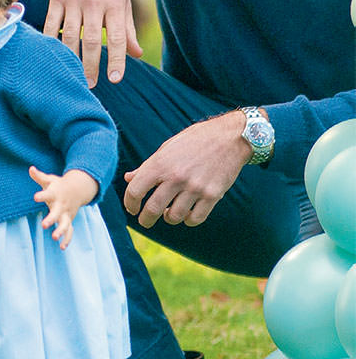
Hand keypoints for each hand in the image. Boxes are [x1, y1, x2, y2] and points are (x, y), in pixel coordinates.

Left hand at [30, 165, 97, 248]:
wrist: (77, 189)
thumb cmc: (58, 185)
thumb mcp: (49, 180)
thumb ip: (39, 176)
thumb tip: (30, 168)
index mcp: (55, 194)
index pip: (47, 194)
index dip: (41, 196)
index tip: (35, 197)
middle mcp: (61, 205)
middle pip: (56, 213)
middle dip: (51, 219)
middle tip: (44, 225)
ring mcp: (66, 214)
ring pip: (65, 224)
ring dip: (61, 231)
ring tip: (54, 238)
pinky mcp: (69, 220)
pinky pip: (70, 231)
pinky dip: (67, 239)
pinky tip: (62, 247)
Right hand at [44, 0, 141, 86]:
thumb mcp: (123, 0)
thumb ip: (127, 29)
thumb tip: (136, 54)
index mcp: (114, 4)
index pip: (117, 37)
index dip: (116, 60)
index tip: (115, 79)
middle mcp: (94, 3)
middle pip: (91, 40)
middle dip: (90, 65)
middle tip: (90, 85)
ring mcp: (73, 0)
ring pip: (70, 34)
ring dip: (70, 57)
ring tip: (71, 75)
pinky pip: (52, 23)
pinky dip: (51, 40)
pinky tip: (52, 55)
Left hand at [122, 112, 250, 227]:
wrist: (230, 137)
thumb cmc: (195, 140)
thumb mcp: (167, 148)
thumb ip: (147, 166)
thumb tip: (128, 178)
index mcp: (160, 163)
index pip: (135, 190)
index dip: (130, 203)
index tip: (132, 208)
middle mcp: (176, 177)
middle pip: (152, 209)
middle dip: (145, 220)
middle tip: (145, 221)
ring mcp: (195, 187)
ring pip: (174, 216)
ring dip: (168, 218)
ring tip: (168, 213)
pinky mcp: (213, 195)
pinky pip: (195, 218)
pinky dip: (188, 220)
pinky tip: (187, 213)